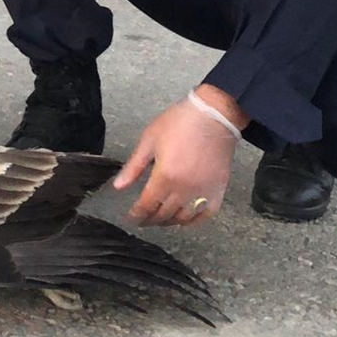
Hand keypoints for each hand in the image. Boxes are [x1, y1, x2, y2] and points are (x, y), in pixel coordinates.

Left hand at [113, 96, 239, 226]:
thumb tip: (118, 186)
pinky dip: (193, 222)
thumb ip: (134, 166)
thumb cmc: (180, 122)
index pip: (147, 205)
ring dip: (169, 222)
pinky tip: (184, 221)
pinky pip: (205, 215)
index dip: (136, 214)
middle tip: (143, 219)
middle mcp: (184, 190)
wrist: (214, 115)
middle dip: (150, 219)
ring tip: (160, 219)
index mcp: (165, 177)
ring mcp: (203, 192)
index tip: (130, 217)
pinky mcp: (218, 191)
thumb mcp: (150, 140)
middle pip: (164, 214)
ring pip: (182, 218)